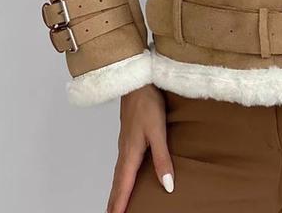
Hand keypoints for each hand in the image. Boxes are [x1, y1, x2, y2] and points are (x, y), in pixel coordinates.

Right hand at [106, 84, 174, 212]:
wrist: (137, 80)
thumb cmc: (147, 103)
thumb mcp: (158, 131)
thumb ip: (162, 158)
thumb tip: (167, 185)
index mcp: (130, 153)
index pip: (124, 186)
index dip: (120, 205)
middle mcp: (124, 151)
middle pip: (117, 183)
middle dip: (114, 202)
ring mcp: (125, 143)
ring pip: (119, 173)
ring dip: (117, 190)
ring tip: (116, 204)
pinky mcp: (128, 136)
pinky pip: (122, 163)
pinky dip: (121, 176)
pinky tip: (126, 176)